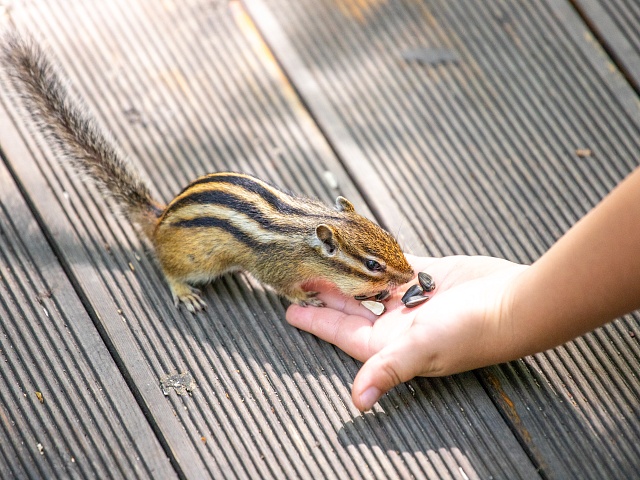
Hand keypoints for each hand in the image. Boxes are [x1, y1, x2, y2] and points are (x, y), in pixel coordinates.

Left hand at [286, 254, 528, 410]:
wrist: (515, 304)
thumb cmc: (471, 331)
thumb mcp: (421, 349)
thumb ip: (386, 369)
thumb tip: (358, 403)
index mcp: (390, 343)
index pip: (342, 333)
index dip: (316, 322)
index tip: (290, 310)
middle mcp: (398, 323)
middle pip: (352, 308)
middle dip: (325, 294)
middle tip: (298, 276)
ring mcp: (414, 298)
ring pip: (370, 284)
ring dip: (348, 272)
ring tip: (323, 256)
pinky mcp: (429, 275)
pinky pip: (395, 264)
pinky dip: (378, 255)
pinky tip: (361, 244)